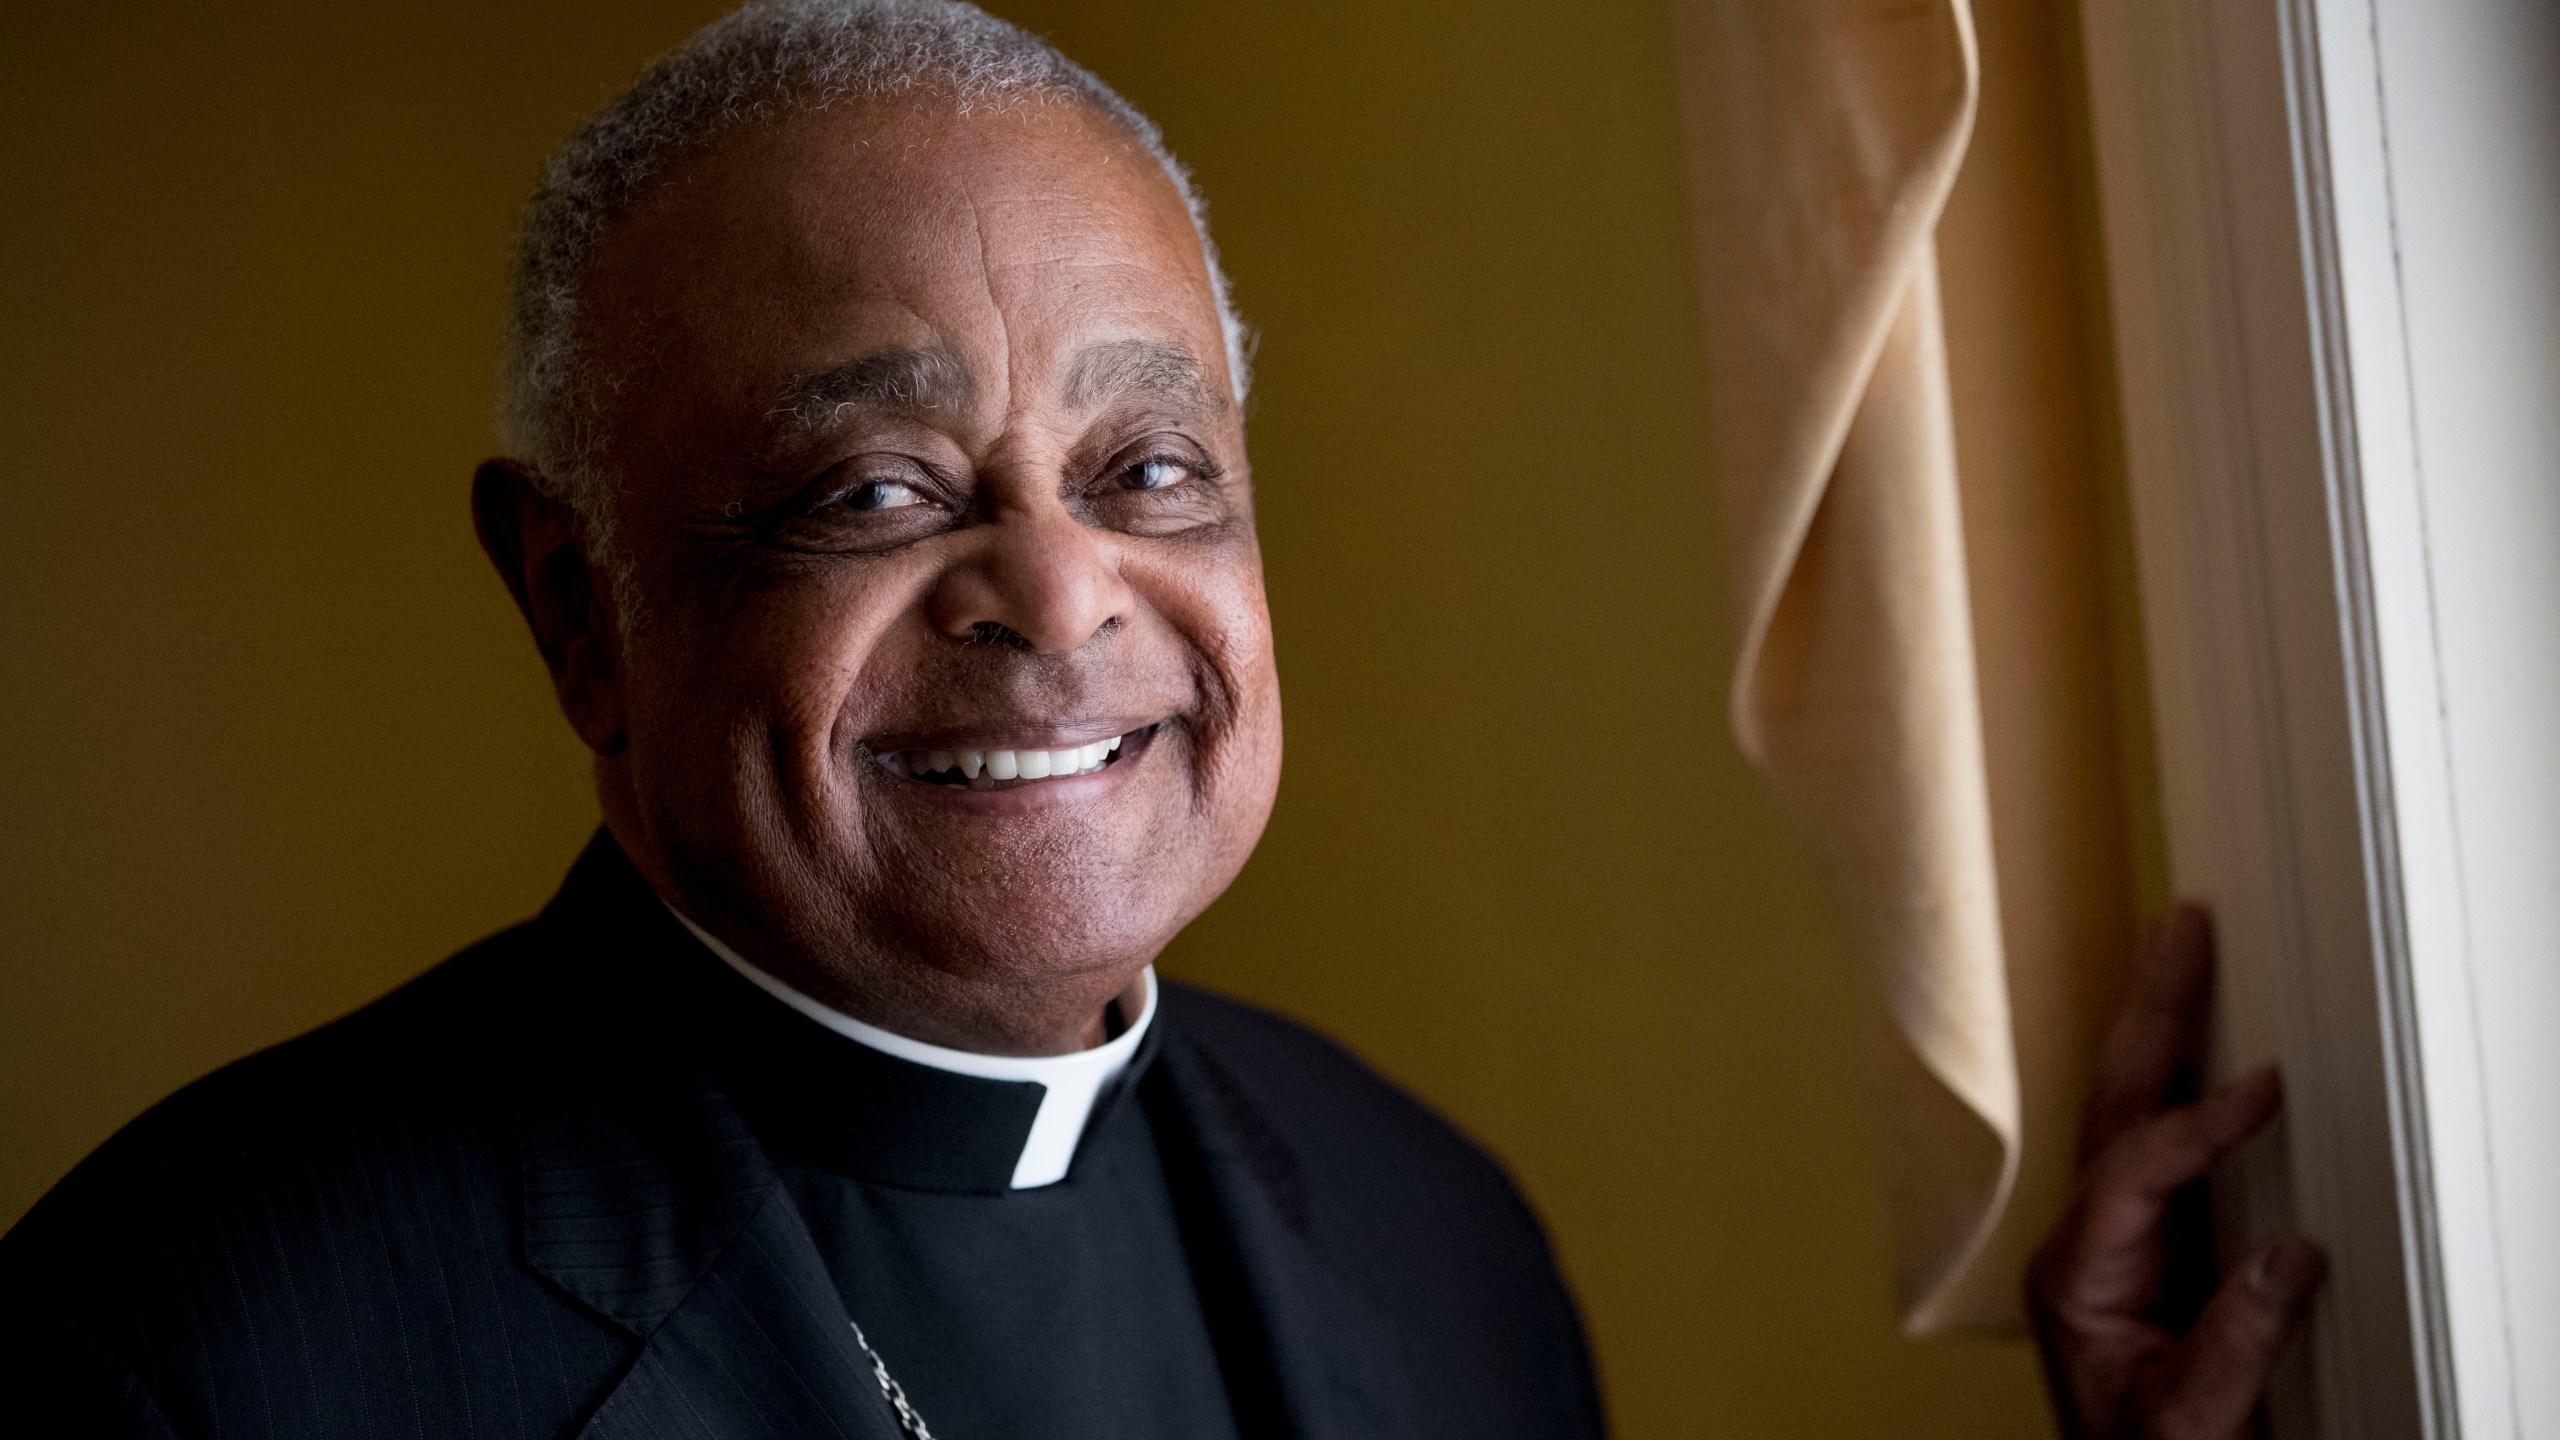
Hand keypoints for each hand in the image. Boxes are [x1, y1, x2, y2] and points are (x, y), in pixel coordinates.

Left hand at [2028, 907, 2325, 1438]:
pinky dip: (2187, 1083)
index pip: (2129, 1170)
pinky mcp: (2152, 1247)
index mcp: (2075, 1280)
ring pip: (2130, 1110)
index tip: (2265, 1088)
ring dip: (2160, 1029)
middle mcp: (2083, 1245)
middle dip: (2149, 1015)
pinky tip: (2208, 1037)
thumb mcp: (2186, 1424)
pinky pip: (2166, 1145)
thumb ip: (2233, 1345)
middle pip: (2111, 1106)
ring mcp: (2114, 1240)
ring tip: (2185, 947)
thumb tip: (2289, 1254)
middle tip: (2182, 928)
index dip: (2196, 1124)